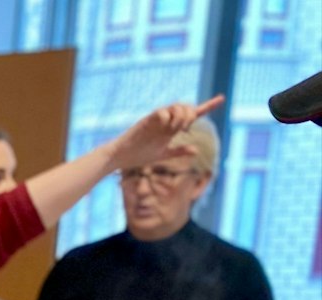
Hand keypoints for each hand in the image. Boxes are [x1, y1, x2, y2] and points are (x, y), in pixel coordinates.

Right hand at [108, 96, 223, 170]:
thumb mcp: (163, 154)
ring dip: (181, 117)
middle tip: (185, 130)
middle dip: (191, 115)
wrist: (120, 157)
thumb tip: (195, 150)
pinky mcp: (146, 121)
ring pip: (176, 106)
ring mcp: (156, 120)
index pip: (193, 114)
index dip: (208, 106)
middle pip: (186, 107)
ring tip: (176, 130)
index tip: (222, 99)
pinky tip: (166, 128)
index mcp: (171, 128)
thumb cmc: (138, 156)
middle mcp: (166, 121)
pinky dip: (168, 118)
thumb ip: (179, 151)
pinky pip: (162, 112)